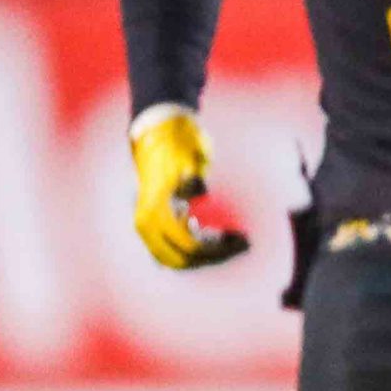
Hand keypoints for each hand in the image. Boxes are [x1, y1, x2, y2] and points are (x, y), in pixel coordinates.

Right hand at [129, 104, 249, 269]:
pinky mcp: (154, 223)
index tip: (244, 239)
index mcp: (153, 210)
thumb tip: (198, 193)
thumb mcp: (188, 155)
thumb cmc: (177, 143)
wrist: (157, 130)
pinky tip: (213, 233)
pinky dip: (195, 248)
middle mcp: (146, 223)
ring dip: (205, 254)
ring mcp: (148, 225)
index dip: (219, 249)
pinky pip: (174, 249)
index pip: (188, 246)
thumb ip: (192, 176)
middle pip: (182, 259)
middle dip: (214, 256)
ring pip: (177, 259)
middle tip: (241, 241)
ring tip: (230, 237)